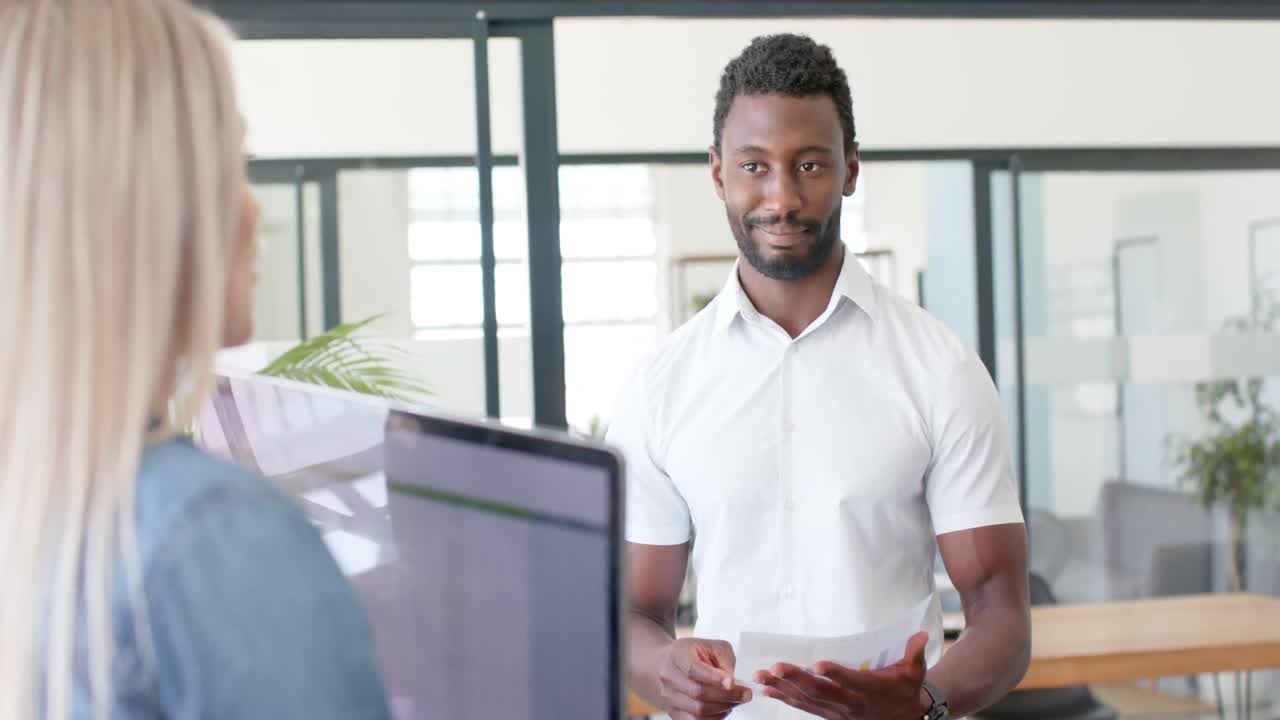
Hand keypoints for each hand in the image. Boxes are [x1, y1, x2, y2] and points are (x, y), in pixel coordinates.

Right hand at [659, 637, 753, 719]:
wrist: (669, 662)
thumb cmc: (695, 653)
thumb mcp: (712, 646)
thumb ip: (724, 661)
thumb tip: (731, 683)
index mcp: (678, 654)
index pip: (693, 669)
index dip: (713, 678)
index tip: (732, 682)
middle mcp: (669, 676)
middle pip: (697, 692)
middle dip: (726, 696)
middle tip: (746, 695)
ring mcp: (668, 696)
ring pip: (697, 711)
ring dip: (722, 708)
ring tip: (736, 701)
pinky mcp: (673, 712)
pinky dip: (714, 718)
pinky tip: (723, 709)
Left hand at [753, 631, 930, 719]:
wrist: (905, 718)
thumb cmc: (906, 690)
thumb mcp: (915, 672)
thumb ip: (915, 652)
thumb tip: (920, 634)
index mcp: (870, 689)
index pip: (851, 681)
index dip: (836, 674)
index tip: (818, 663)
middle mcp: (850, 703)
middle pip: (820, 692)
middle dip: (795, 679)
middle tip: (773, 667)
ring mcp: (837, 712)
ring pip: (807, 701)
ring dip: (782, 689)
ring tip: (761, 677)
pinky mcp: (829, 716)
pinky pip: (804, 707)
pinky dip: (784, 699)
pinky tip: (767, 690)